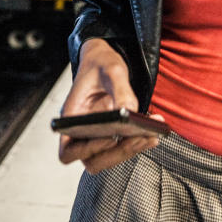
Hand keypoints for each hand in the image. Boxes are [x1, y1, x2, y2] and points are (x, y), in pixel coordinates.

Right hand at [57, 39, 162, 173]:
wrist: (103, 60)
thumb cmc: (99, 63)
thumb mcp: (111, 69)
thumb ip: (121, 90)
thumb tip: (132, 113)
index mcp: (72, 117)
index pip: (67, 151)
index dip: (87, 151)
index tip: (110, 137)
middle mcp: (81, 130)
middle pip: (93, 161)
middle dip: (117, 153)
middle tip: (138, 138)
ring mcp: (96, 134)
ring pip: (110, 157)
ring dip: (131, 150)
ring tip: (151, 134)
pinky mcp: (111, 133)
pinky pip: (122, 147)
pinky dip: (138, 143)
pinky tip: (154, 131)